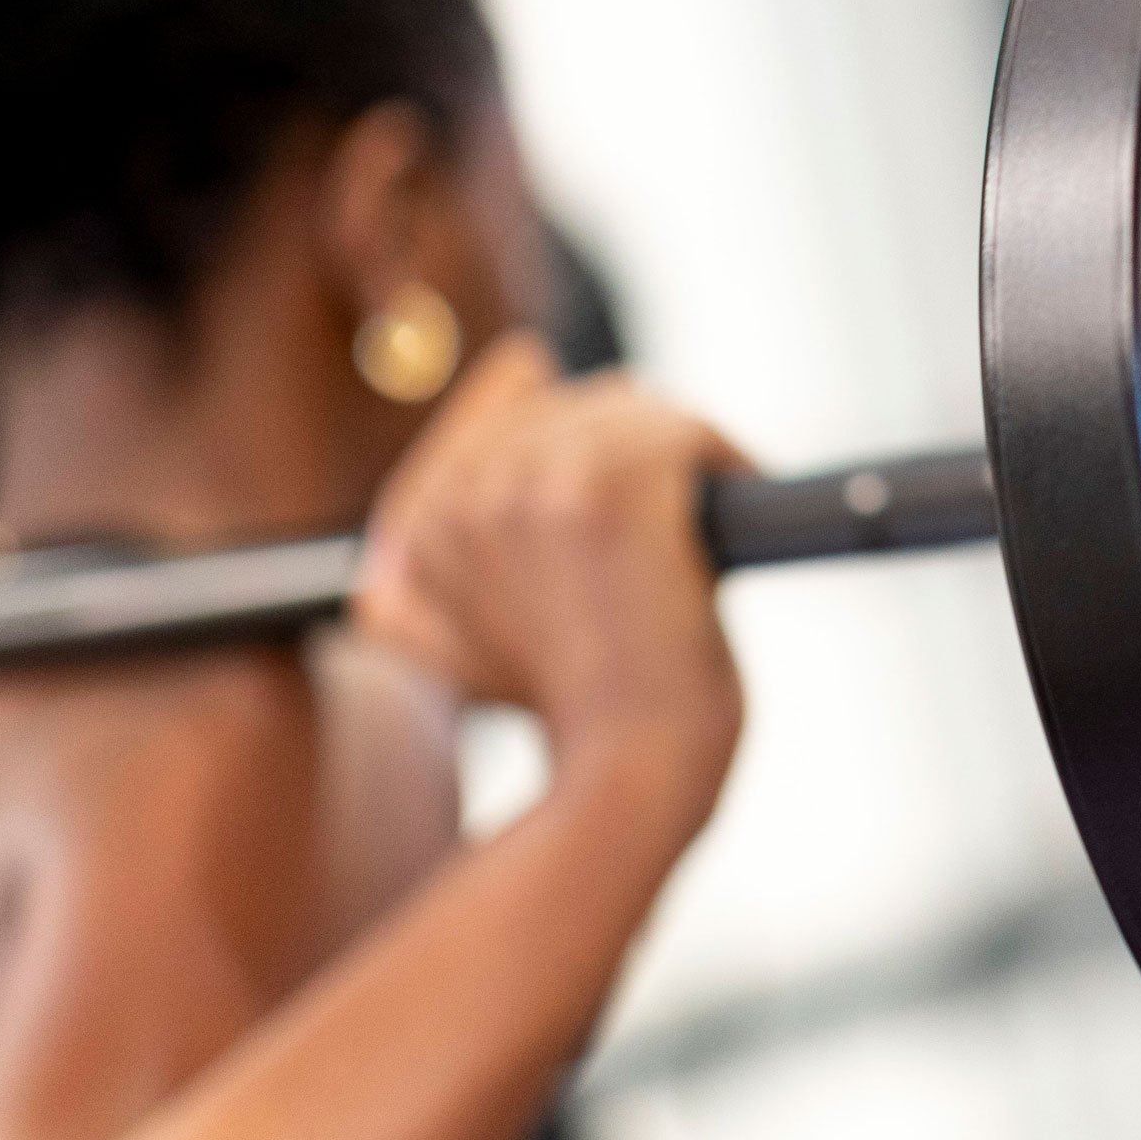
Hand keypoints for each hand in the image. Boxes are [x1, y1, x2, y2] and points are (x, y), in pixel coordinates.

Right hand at [351, 334, 744, 830]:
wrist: (627, 779)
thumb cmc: (581, 716)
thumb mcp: (488, 627)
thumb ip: (475, 516)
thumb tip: (523, 360)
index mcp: (408, 541)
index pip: (504, 398)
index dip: (587, 426)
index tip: (621, 476)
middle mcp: (449, 506)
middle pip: (573, 400)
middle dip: (637, 447)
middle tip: (673, 518)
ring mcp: (520, 491)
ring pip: (627, 410)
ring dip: (680, 456)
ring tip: (696, 525)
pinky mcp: (600, 491)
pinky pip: (678, 430)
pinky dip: (723, 460)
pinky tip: (733, 501)